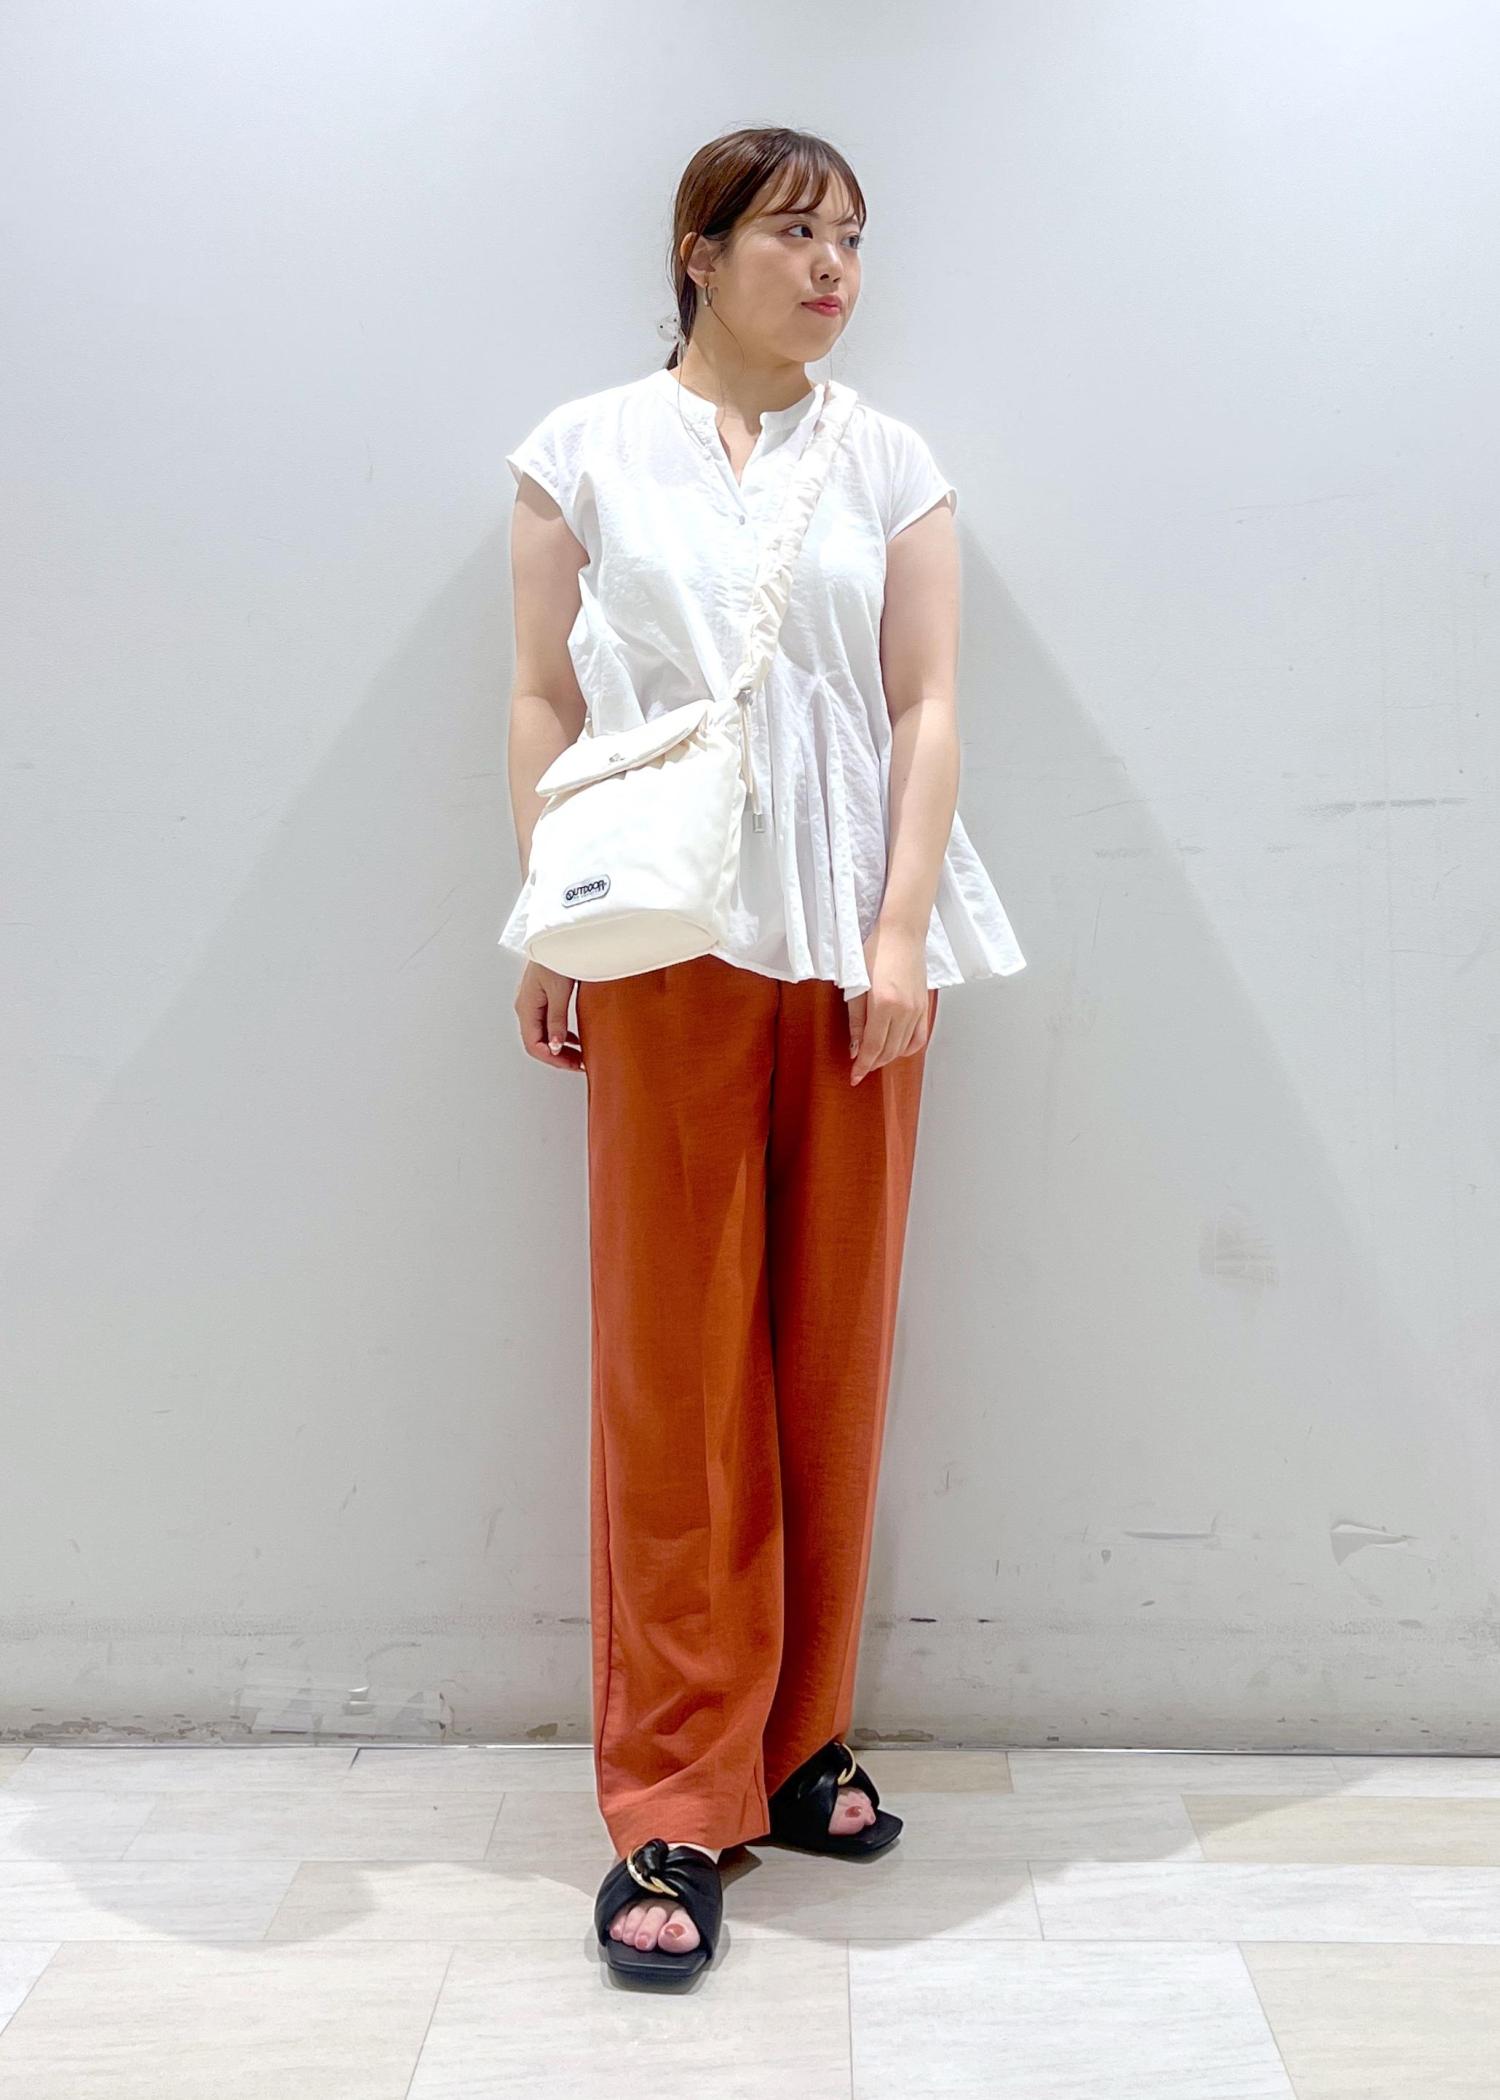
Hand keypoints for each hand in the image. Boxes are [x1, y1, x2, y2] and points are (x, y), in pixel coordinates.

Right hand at [515, 959, 584, 1071]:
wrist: (556, 935)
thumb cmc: (555, 956)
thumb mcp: (560, 991)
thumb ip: (557, 1020)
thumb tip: (556, 1045)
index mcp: (526, 1007)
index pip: (534, 1045)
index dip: (553, 1059)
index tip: (573, 1065)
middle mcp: (525, 1006)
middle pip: (537, 1042)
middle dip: (558, 1057)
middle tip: (579, 1064)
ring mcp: (532, 1002)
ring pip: (542, 1034)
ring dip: (560, 1047)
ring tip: (579, 1054)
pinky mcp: (541, 996)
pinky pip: (546, 1023)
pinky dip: (560, 1034)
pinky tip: (574, 1037)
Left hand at [847, 921, 932, 1083]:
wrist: (901, 934)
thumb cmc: (875, 952)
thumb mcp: (856, 985)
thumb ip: (855, 1019)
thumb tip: (854, 1047)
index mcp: (883, 1004)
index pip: (871, 1047)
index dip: (862, 1065)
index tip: (854, 1077)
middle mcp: (903, 1011)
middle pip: (888, 1051)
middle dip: (872, 1064)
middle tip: (860, 1069)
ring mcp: (917, 1010)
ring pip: (903, 1047)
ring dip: (887, 1057)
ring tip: (874, 1059)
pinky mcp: (924, 1007)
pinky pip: (918, 1037)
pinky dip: (907, 1048)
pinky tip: (896, 1049)